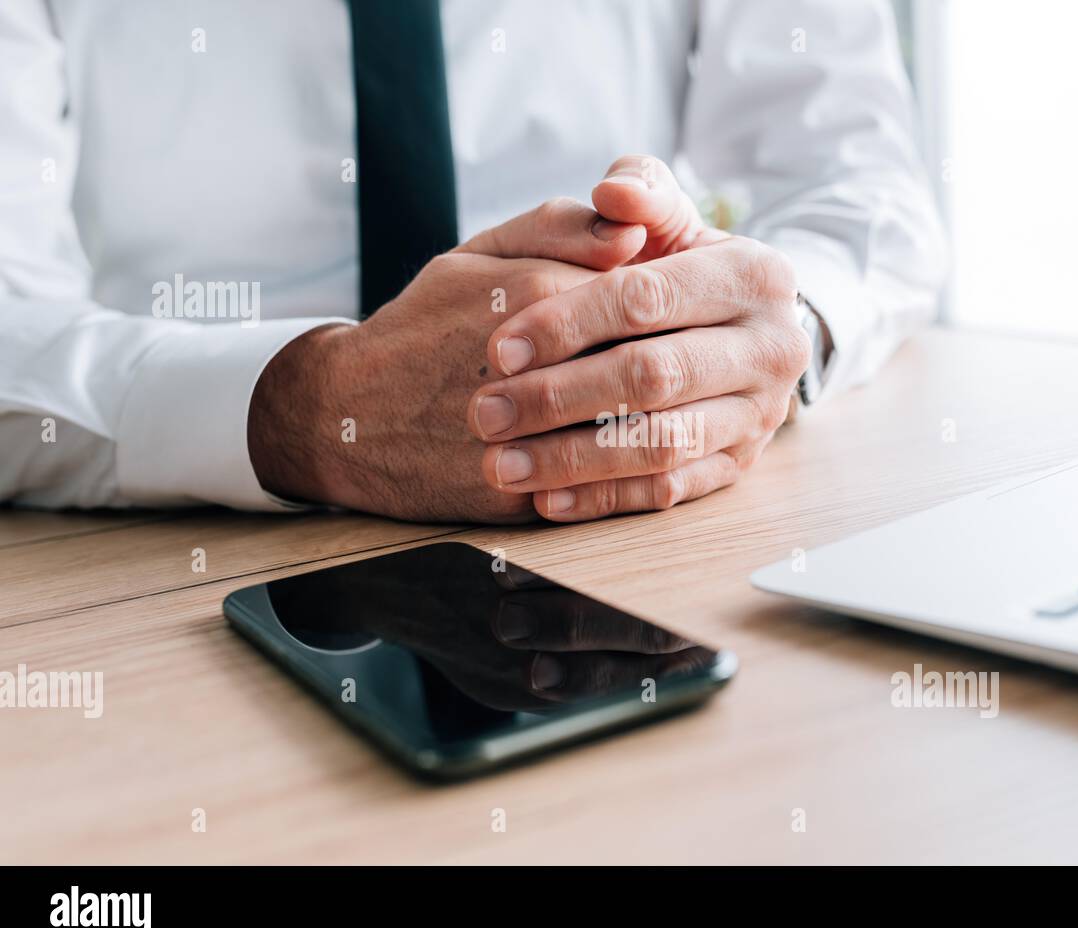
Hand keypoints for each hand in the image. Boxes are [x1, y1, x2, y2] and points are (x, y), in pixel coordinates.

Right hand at [248, 199, 645, 521]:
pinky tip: (625, 458)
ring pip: (634, 434)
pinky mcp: (519, 494)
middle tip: (678, 371)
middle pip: (649, 367)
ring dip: (658, 425)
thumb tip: (634, 231)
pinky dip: (624, 477)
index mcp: (536, 294)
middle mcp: (538, 367)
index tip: (665, 319)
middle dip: (672, 369)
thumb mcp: (478, 254)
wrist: (347, 416)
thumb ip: (560, 229)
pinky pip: (600, 490)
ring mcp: (528, 438)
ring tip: (655, 415)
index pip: (647, 297)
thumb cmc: (424, 325)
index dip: (667, 310)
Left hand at [466, 155, 811, 521]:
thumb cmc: (682, 270)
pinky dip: (603, 498)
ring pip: (660, 444)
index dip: (568, 323)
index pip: (648, 299)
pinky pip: (669, 491)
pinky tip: (543, 499)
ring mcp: (760, 414)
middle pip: (653, 377)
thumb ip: (639, 195)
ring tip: (501, 464)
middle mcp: (772, 348)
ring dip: (572, 459)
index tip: (498, 348)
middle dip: (559, 397)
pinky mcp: (740, 465)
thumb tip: (610, 192)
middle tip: (485, 412)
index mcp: (756, 276)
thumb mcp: (670, 222)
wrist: (742, 331)